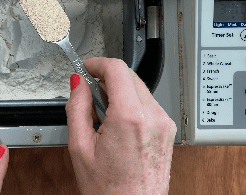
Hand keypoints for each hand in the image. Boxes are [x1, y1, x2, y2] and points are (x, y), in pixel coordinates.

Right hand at [66, 58, 176, 194]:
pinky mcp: (168, 130)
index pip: (117, 69)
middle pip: (129, 75)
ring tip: (103, 117)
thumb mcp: (80, 147)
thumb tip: (78, 84)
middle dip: (107, 78)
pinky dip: (131, 104)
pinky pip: (148, 103)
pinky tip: (118, 125)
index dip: (98, 63)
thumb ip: (77, 108)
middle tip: (89, 94)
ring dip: (120, 92)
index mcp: (130, 117)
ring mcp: (164, 122)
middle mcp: (153, 116)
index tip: (87, 67)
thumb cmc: (109, 190)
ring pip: (139, 88)